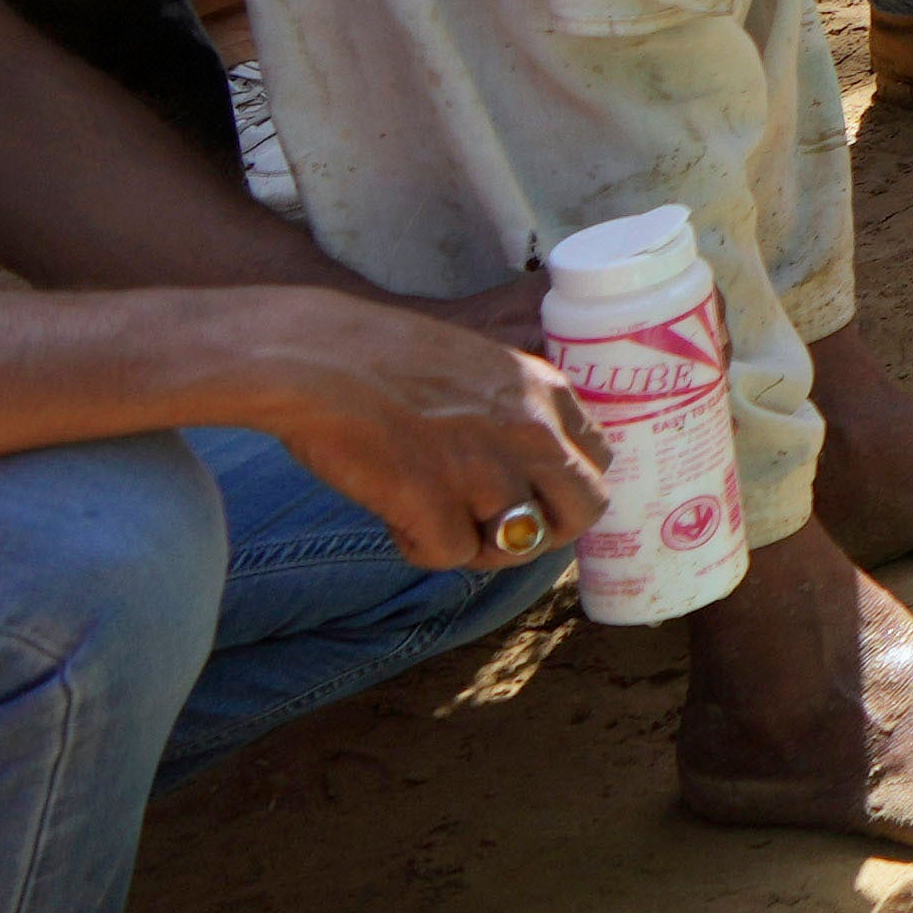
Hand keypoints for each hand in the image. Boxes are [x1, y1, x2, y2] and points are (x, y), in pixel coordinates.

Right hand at [196, 292, 613, 571]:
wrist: (313, 356)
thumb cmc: (380, 357)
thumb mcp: (477, 364)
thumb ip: (513, 409)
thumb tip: (526, 469)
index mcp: (544, 390)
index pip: (599, 457)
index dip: (568, 487)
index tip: (538, 497)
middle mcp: (530, 431)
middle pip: (583, 510)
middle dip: (545, 530)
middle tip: (495, 527)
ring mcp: (486, 470)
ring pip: (519, 544)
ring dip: (477, 543)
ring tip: (432, 516)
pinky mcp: (436, 506)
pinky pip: (451, 556)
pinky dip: (420, 547)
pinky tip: (394, 517)